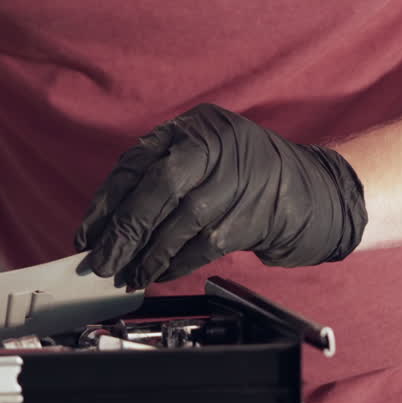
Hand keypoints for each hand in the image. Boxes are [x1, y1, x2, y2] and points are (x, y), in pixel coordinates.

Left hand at [76, 104, 367, 288]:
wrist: (314, 192)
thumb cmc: (248, 178)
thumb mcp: (208, 158)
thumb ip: (163, 176)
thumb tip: (107, 223)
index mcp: (197, 127)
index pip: (139, 161)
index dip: (108, 201)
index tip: (87, 232)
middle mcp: (218, 145)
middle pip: (158, 186)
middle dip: (124, 229)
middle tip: (100, 261)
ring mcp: (241, 179)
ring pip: (181, 220)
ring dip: (148, 254)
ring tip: (129, 275)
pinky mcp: (256, 214)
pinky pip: (205, 244)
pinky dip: (177, 263)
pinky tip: (160, 274)